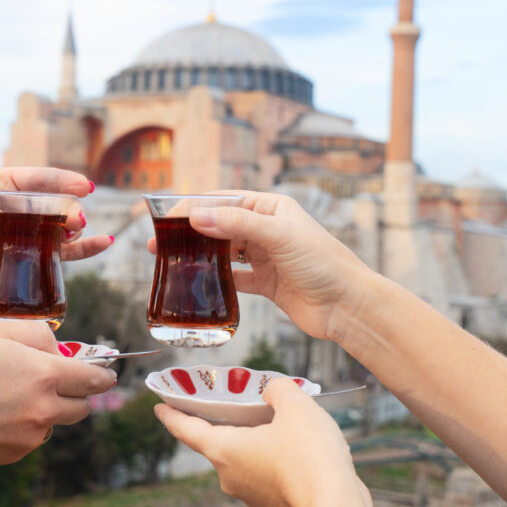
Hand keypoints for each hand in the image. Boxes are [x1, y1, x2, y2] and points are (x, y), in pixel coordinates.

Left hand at [0, 168, 111, 336]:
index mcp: (2, 187)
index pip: (36, 179)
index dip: (61, 180)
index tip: (83, 185)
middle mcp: (20, 205)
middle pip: (53, 202)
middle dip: (70, 208)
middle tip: (78, 220)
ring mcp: (30, 230)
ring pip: (61, 224)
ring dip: (75, 227)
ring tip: (80, 232)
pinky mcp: (35, 253)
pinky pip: (65, 250)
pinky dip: (84, 247)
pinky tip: (103, 242)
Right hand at [0, 320, 115, 475]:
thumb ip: (37, 333)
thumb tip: (58, 349)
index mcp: (45, 376)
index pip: (95, 379)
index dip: (103, 374)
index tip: (105, 372)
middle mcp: (44, 410)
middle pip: (83, 406)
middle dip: (76, 392)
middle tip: (54, 380)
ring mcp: (31, 436)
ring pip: (56, 422)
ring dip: (48, 409)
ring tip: (14, 395)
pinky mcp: (15, 453)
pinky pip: (33, 437)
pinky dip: (25, 426)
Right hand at [147, 191, 371, 340]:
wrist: (347, 305)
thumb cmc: (323, 263)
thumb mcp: (279, 236)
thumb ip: (237, 225)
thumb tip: (196, 216)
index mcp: (270, 208)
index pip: (224, 201)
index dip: (194, 206)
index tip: (166, 216)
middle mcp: (266, 229)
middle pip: (219, 226)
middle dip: (190, 232)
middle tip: (158, 243)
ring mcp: (265, 256)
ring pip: (223, 252)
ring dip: (199, 255)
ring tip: (170, 261)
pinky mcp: (266, 283)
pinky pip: (234, 278)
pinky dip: (216, 280)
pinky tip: (197, 283)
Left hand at [154, 378, 364, 506]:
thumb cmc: (309, 456)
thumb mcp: (295, 406)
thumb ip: (279, 390)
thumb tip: (274, 392)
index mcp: (224, 450)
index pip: (188, 430)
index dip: (173, 416)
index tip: (160, 407)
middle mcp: (230, 476)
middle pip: (219, 443)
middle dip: (225, 422)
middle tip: (231, 402)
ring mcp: (252, 495)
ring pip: (246, 459)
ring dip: (254, 440)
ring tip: (277, 419)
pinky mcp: (275, 505)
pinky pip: (266, 474)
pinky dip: (273, 458)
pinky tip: (297, 446)